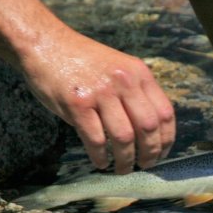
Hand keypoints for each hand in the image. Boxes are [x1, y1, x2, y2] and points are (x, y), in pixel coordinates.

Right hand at [20, 29, 174, 173]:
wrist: (45, 42)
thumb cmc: (82, 61)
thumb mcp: (119, 68)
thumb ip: (136, 93)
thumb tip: (150, 131)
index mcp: (139, 73)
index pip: (164, 113)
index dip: (167, 139)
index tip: (162, 153)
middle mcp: (124, 82)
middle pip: (148, 128)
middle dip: (150, 153)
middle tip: (146, 165)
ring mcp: (101, 92)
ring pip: (124, 138)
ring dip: (126, 160)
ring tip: (123, 169)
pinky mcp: (77, 103)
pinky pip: (96, 139)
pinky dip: (101, 157)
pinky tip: (101, 162)